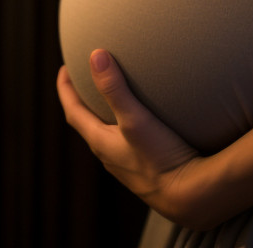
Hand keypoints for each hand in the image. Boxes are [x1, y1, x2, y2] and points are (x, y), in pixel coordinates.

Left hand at [57, 51, 225, 229]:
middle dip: (82, 99)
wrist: (188, 196)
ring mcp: (124, 163)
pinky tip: (139, 119)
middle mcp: (108, 154)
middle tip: (84, 77)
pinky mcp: (142, 166)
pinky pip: (122, 140)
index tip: (64, 69)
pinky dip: (121, 123)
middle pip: (87, 122)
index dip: (65, 89)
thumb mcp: (135, 119)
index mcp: (100, 142)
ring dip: (101, 113)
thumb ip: (115, 89)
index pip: (73, 112)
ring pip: (105, 133)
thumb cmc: (159, 158)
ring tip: (110, 95)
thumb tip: (96, 55)